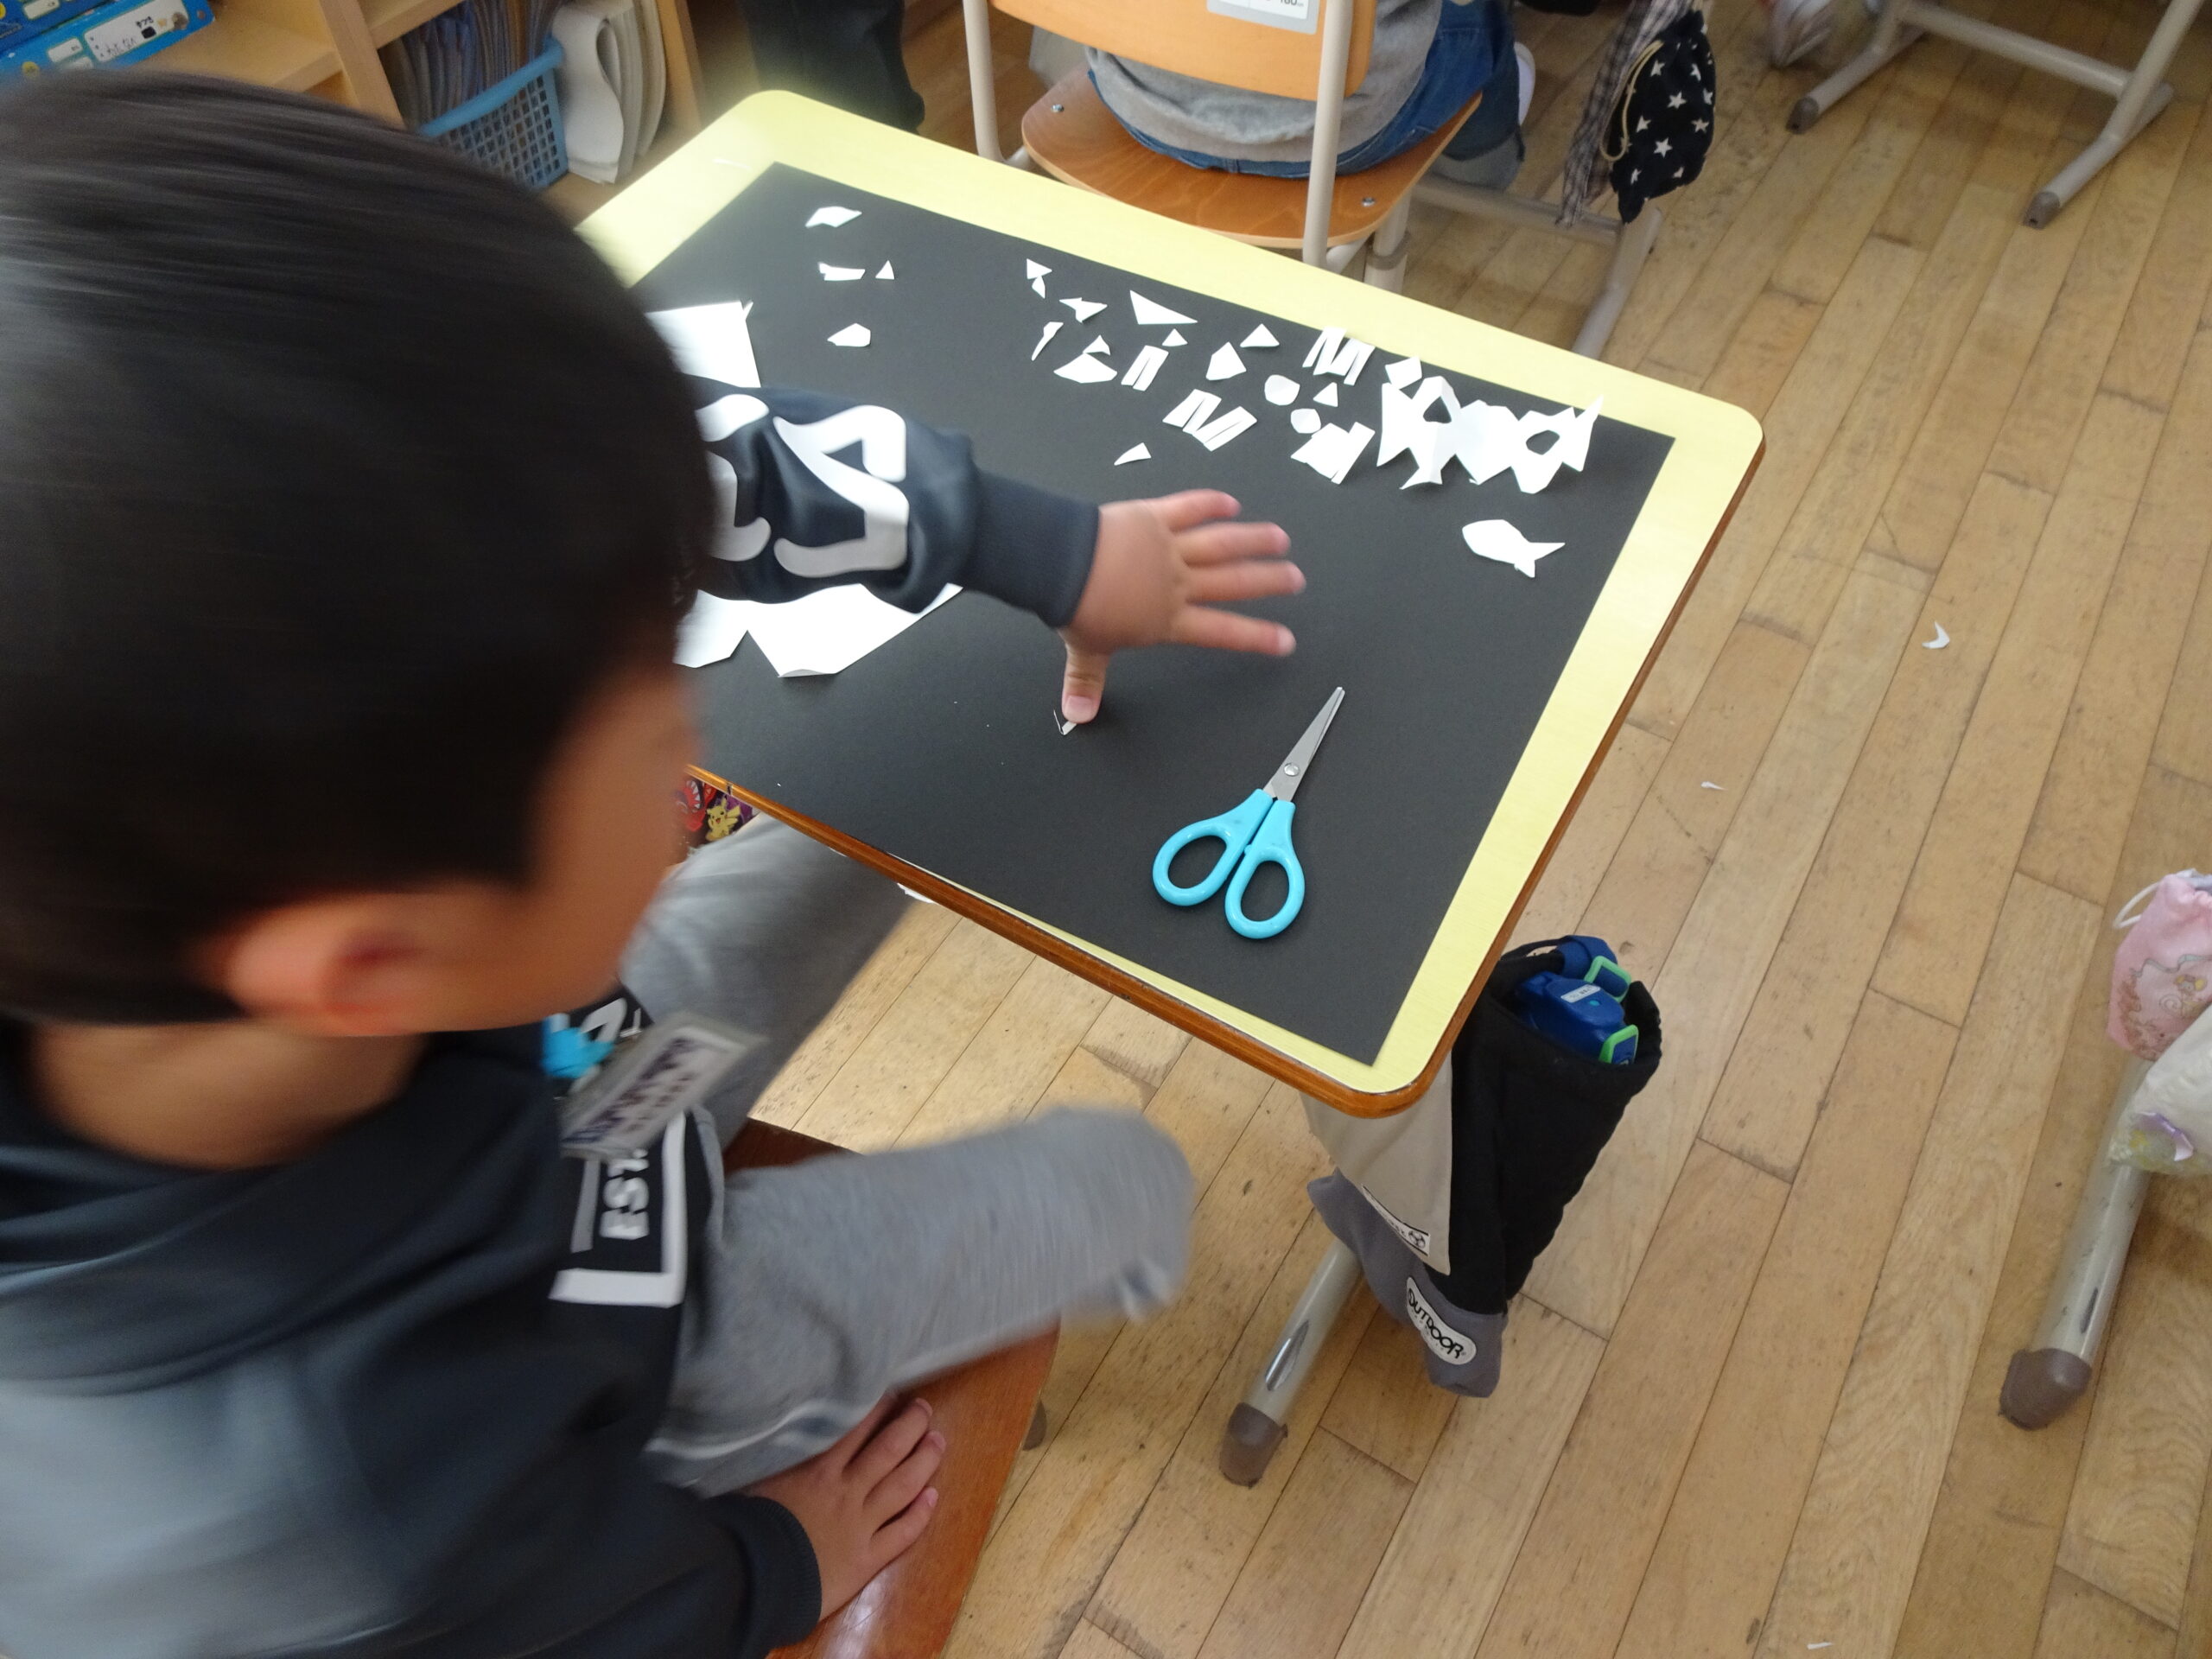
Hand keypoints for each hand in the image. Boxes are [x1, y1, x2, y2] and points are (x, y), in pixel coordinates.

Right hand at [745, 1396, 944, 1619]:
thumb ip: (776, 1458)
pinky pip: (901, 1534)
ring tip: (938, 1441)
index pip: (856, 1429)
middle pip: (888, 1450)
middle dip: (910, 1426)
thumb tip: (777, 1436)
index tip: (893, 1394)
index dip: (877, 1409)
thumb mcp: (756, 1479)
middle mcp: (847, 1490)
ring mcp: (861, 1524)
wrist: (754, 1578)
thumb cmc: (747, 1527)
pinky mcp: (867, 1559)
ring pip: (903, 1486)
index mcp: (818, 1469)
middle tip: (924, 1410)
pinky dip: (920, 1514)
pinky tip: (933, 1498)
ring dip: (925, 1461)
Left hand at [1059, 490, 1301, 724]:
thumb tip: (1078, 717)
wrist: (1061, 565)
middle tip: (1296, 579)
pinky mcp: (1154, 517)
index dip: (1256, 636)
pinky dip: (1210, 503)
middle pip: (1233, 582)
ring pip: (1221, 542)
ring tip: (1280, 538)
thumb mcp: (1086, 651)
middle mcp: (1177, 583)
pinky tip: (1230, 502)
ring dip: (1254, 540)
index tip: (1286, 639)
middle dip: (1268, 581)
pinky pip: (1188, 508)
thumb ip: (1087, 682)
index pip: (1221, 631)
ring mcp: (1169, 547)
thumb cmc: (1077, 609)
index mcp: (1167, 618)